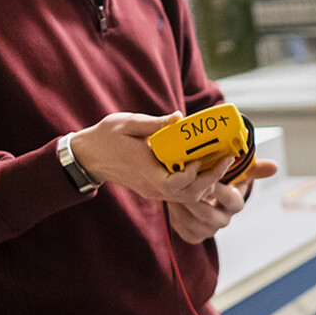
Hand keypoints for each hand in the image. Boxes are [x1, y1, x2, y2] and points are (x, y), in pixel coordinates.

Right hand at [67, 115, 281, 238]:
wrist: (89, 157)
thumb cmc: (106, 138)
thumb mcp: (127, 124)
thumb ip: (154, 123)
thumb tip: (179, 117)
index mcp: (144, 171)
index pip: (173, 185)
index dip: (191, 176)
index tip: (201, 159)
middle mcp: (152, 186)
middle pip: (187, 195)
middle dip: (210, 179)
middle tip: (227, 159)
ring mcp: (154, 191)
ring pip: (187, 197)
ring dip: (207, 182)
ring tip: (222, 162)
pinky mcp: (156, 189)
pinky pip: (181, 193)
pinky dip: (197, 183)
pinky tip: (207, 166)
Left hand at [165, 158, 281, 242]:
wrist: (208, 201)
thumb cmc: (223, 182)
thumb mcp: (238, 175)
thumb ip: (254, 169)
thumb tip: (274, 166)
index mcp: (236, 204)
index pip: (230, 199)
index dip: (216, 188)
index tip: (202, 175)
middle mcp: (224, 220)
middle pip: (208, 214)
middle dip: (193, 200)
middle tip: (180, 185)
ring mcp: (209, 230)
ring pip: (193, 222)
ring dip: (181, 207)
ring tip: (171, 192)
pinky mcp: (194, 236)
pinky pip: (183, 229)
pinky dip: (175, 216)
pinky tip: (170, 203)